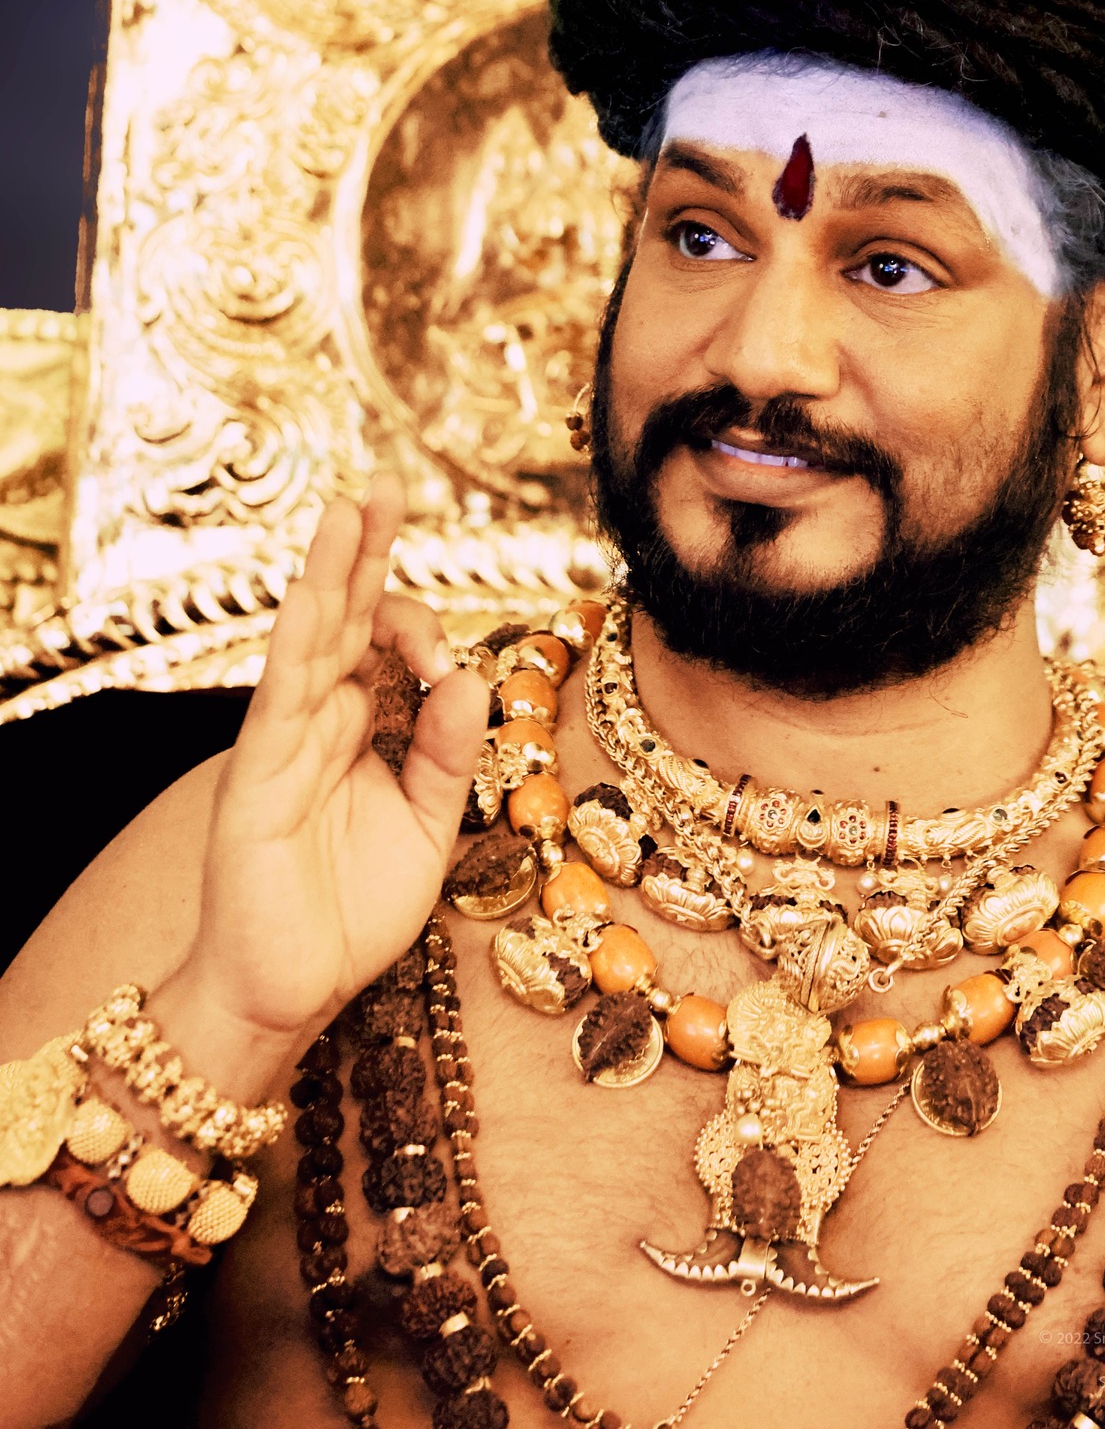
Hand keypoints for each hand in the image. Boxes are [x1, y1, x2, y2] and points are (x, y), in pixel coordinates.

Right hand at [173, 475, 487, 1060]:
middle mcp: (317, 721)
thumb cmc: (349, 913)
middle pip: (344, 617)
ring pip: (311, 638)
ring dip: (330, 570)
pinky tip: (312, 591)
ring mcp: (283, 742)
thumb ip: (448, 752)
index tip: (453, 662)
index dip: (424, 630)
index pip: (384, 646)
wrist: (290, 995)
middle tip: (384, 481)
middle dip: (365, 549)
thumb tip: (474, 676)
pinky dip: (298, 639)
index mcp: (357, 728)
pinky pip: (281, 696)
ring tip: (348, 504)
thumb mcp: (427, 825)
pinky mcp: (258, 775)